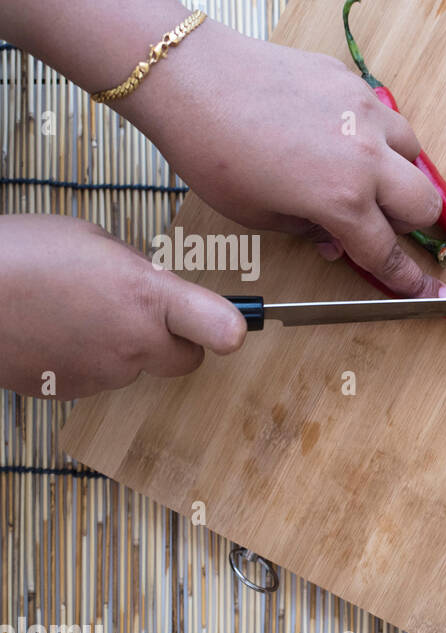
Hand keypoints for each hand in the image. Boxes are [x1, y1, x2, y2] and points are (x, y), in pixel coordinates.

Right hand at [0, 215, 246, 398]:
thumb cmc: (19, 254)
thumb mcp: (93, 241)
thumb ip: (138, 272)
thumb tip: (153, 288)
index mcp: (146, 296)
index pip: (220, 328)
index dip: (233, 329)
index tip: (236, 327)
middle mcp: (133, 343)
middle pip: (186, 360)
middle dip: (175, 342)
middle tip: (142, 315)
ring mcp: (102, 374)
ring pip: (135, 368)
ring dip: (120, 347)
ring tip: (74, 312)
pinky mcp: (69, 391)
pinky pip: (95, 377)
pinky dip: (83, 359)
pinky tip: (53, 331)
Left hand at [120, 21, 445, 297]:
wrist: (188, 76)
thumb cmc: (211, 151)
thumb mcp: (257, 215)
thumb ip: (308, 230)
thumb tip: (335, 237)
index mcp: (341, 198)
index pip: (388, 251)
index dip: (409, 280)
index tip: (432, 294)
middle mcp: (365, 156)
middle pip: (425, 203)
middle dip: (408, 223)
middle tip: (378, 223)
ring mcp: (363, 111)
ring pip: (414, 153)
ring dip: (398, 174)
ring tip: (361, 176)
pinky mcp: (350, 80)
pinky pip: (382, 115)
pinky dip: (373, 135)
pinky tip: (335, 137)